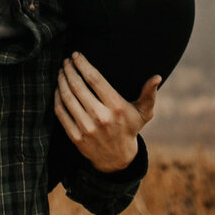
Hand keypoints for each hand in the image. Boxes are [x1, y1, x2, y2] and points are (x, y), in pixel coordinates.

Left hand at [54, 53, 159, 173]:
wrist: (117, 159)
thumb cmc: (130, 128)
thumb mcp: (143, 113)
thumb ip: (149, 94)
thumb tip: (157, 77)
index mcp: (116, 106)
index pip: (94, 79)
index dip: (82, 64)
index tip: (75, 55)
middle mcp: (100, 117)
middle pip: (78, 86)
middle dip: (69, 70)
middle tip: (66, 61)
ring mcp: (86, 128)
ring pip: (67, 97)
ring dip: (61, 81)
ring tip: (61, 71)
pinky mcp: (75, 137)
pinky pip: (61, 112)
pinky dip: (57, 97)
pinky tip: (58, 88)